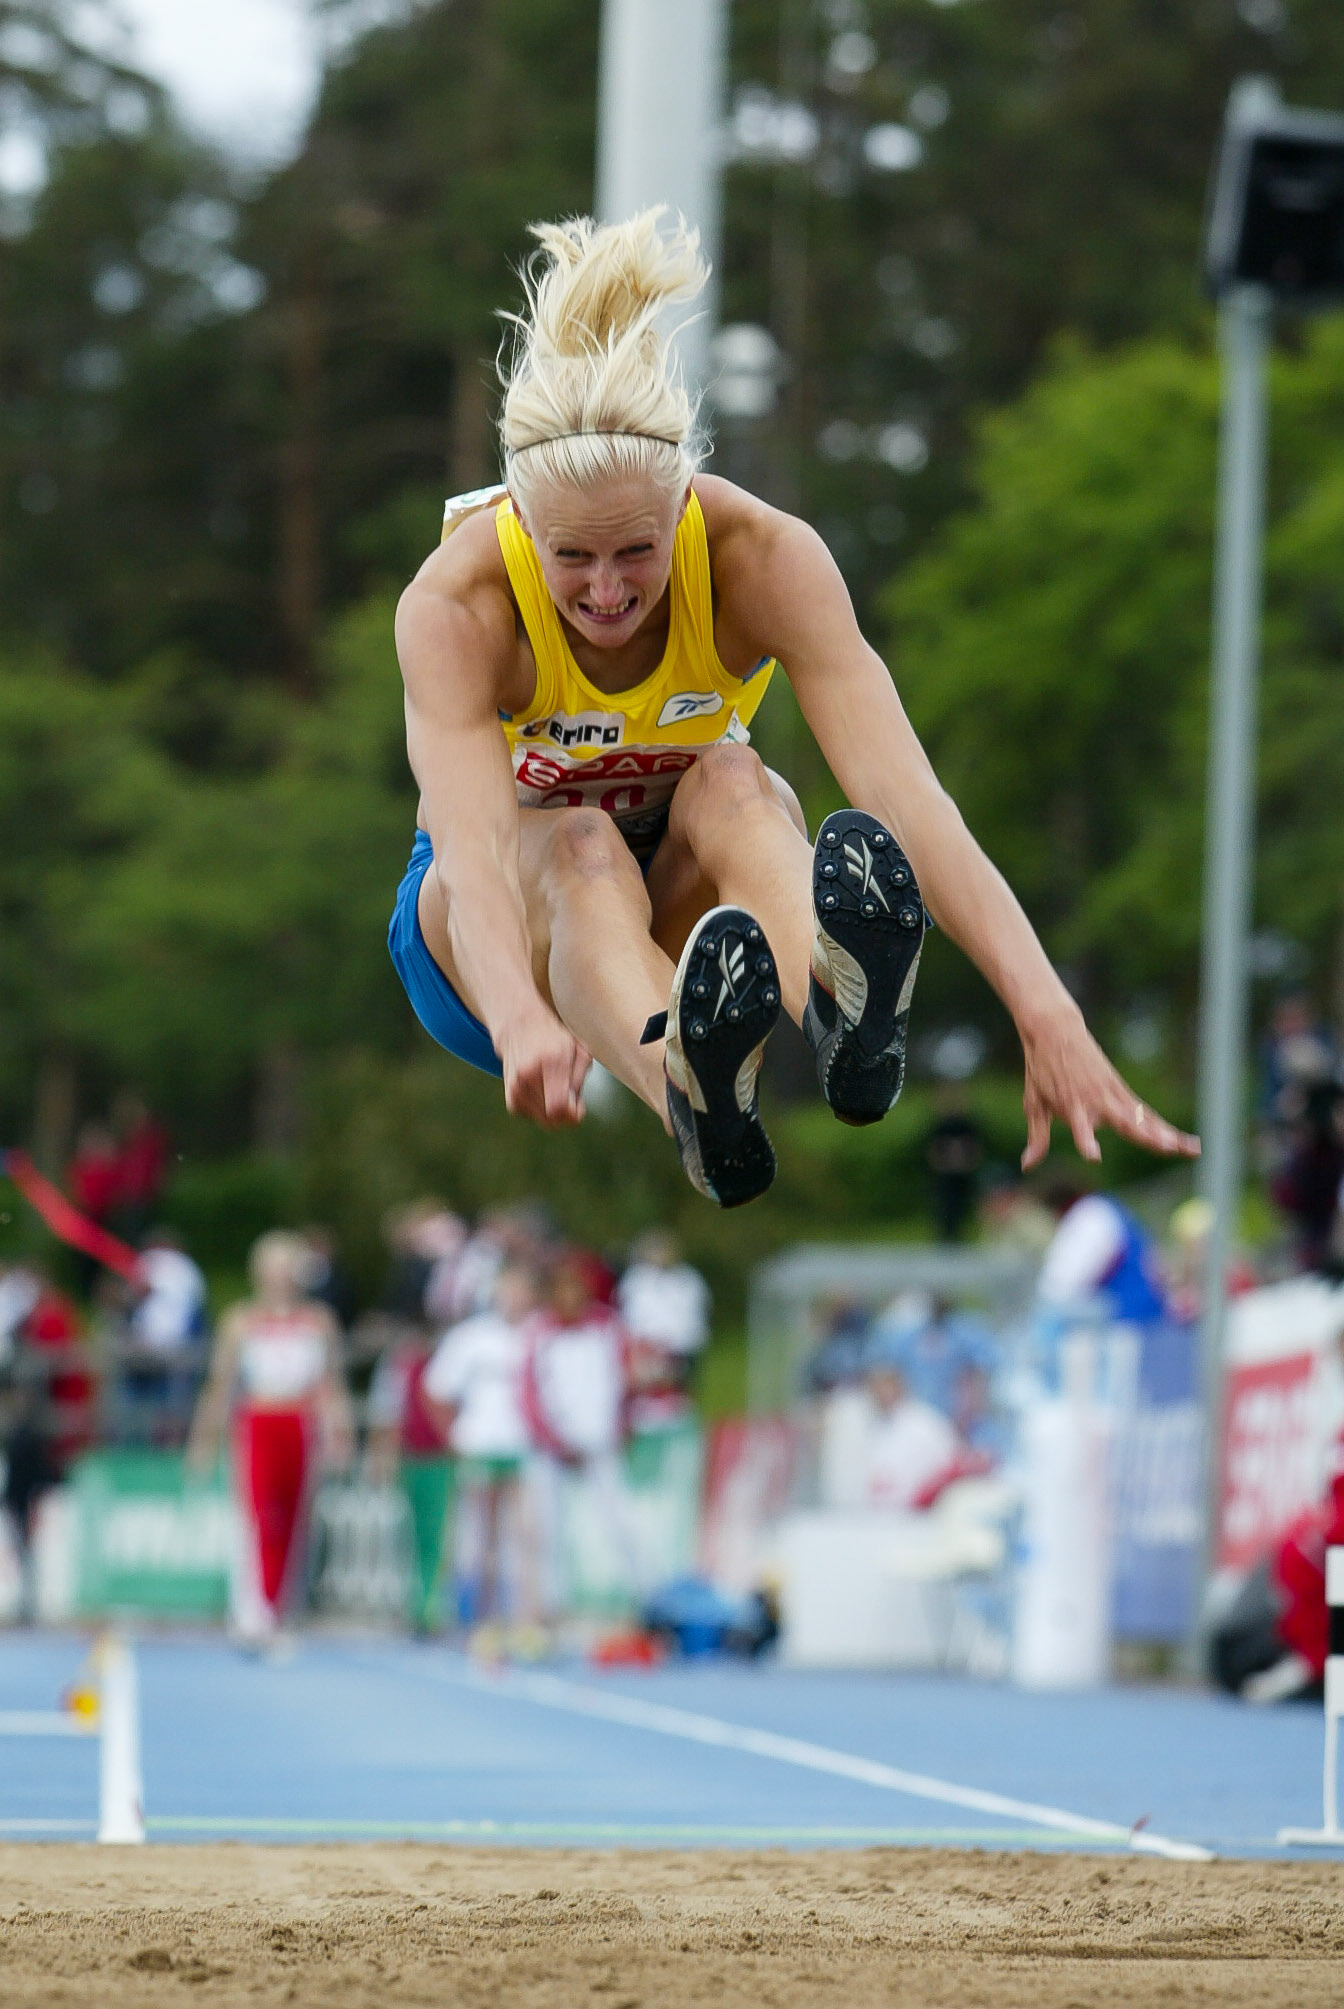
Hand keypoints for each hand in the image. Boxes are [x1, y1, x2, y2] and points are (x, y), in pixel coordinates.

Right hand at [497, 1004, 590, 1127]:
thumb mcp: (579, 1051)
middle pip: (553, 1118)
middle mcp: (528, 1075)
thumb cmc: (555, 1040)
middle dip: (566, 1113)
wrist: (519, 1029)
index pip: (558, 1107)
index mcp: (550, 1061)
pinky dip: (542, 1109)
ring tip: (553, 1087)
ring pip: (545, 1120)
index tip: (578, 1104)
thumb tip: (574, 1114)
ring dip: (554, 1109)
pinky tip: (542, 1090)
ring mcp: (516, 1088)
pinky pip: (535, 1117)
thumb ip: (579, 1081)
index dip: (573, 1114)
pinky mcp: (511, 1100)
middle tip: (568, 1093)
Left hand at [1020, 1008, 1199, 1169]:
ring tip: (1190, 1149)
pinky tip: (1183, 1142)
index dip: (1085, 1140)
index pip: (1080, 1126)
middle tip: (1166, 1148)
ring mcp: (1113, 1094)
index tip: (1092, 1155)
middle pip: (1124, 1121)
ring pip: (1144, 1118)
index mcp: (1071, 1105)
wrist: (1056, 1030)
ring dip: (1167, 1134)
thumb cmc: (1041, 1070)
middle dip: (1146, 1136)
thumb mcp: (1033, 1104)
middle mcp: (1096, 1100)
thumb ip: (1037, 1138)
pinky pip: (1146, 1113)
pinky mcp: (1122, 1091)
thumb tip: (1027, 1167)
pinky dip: (1163, 1126)